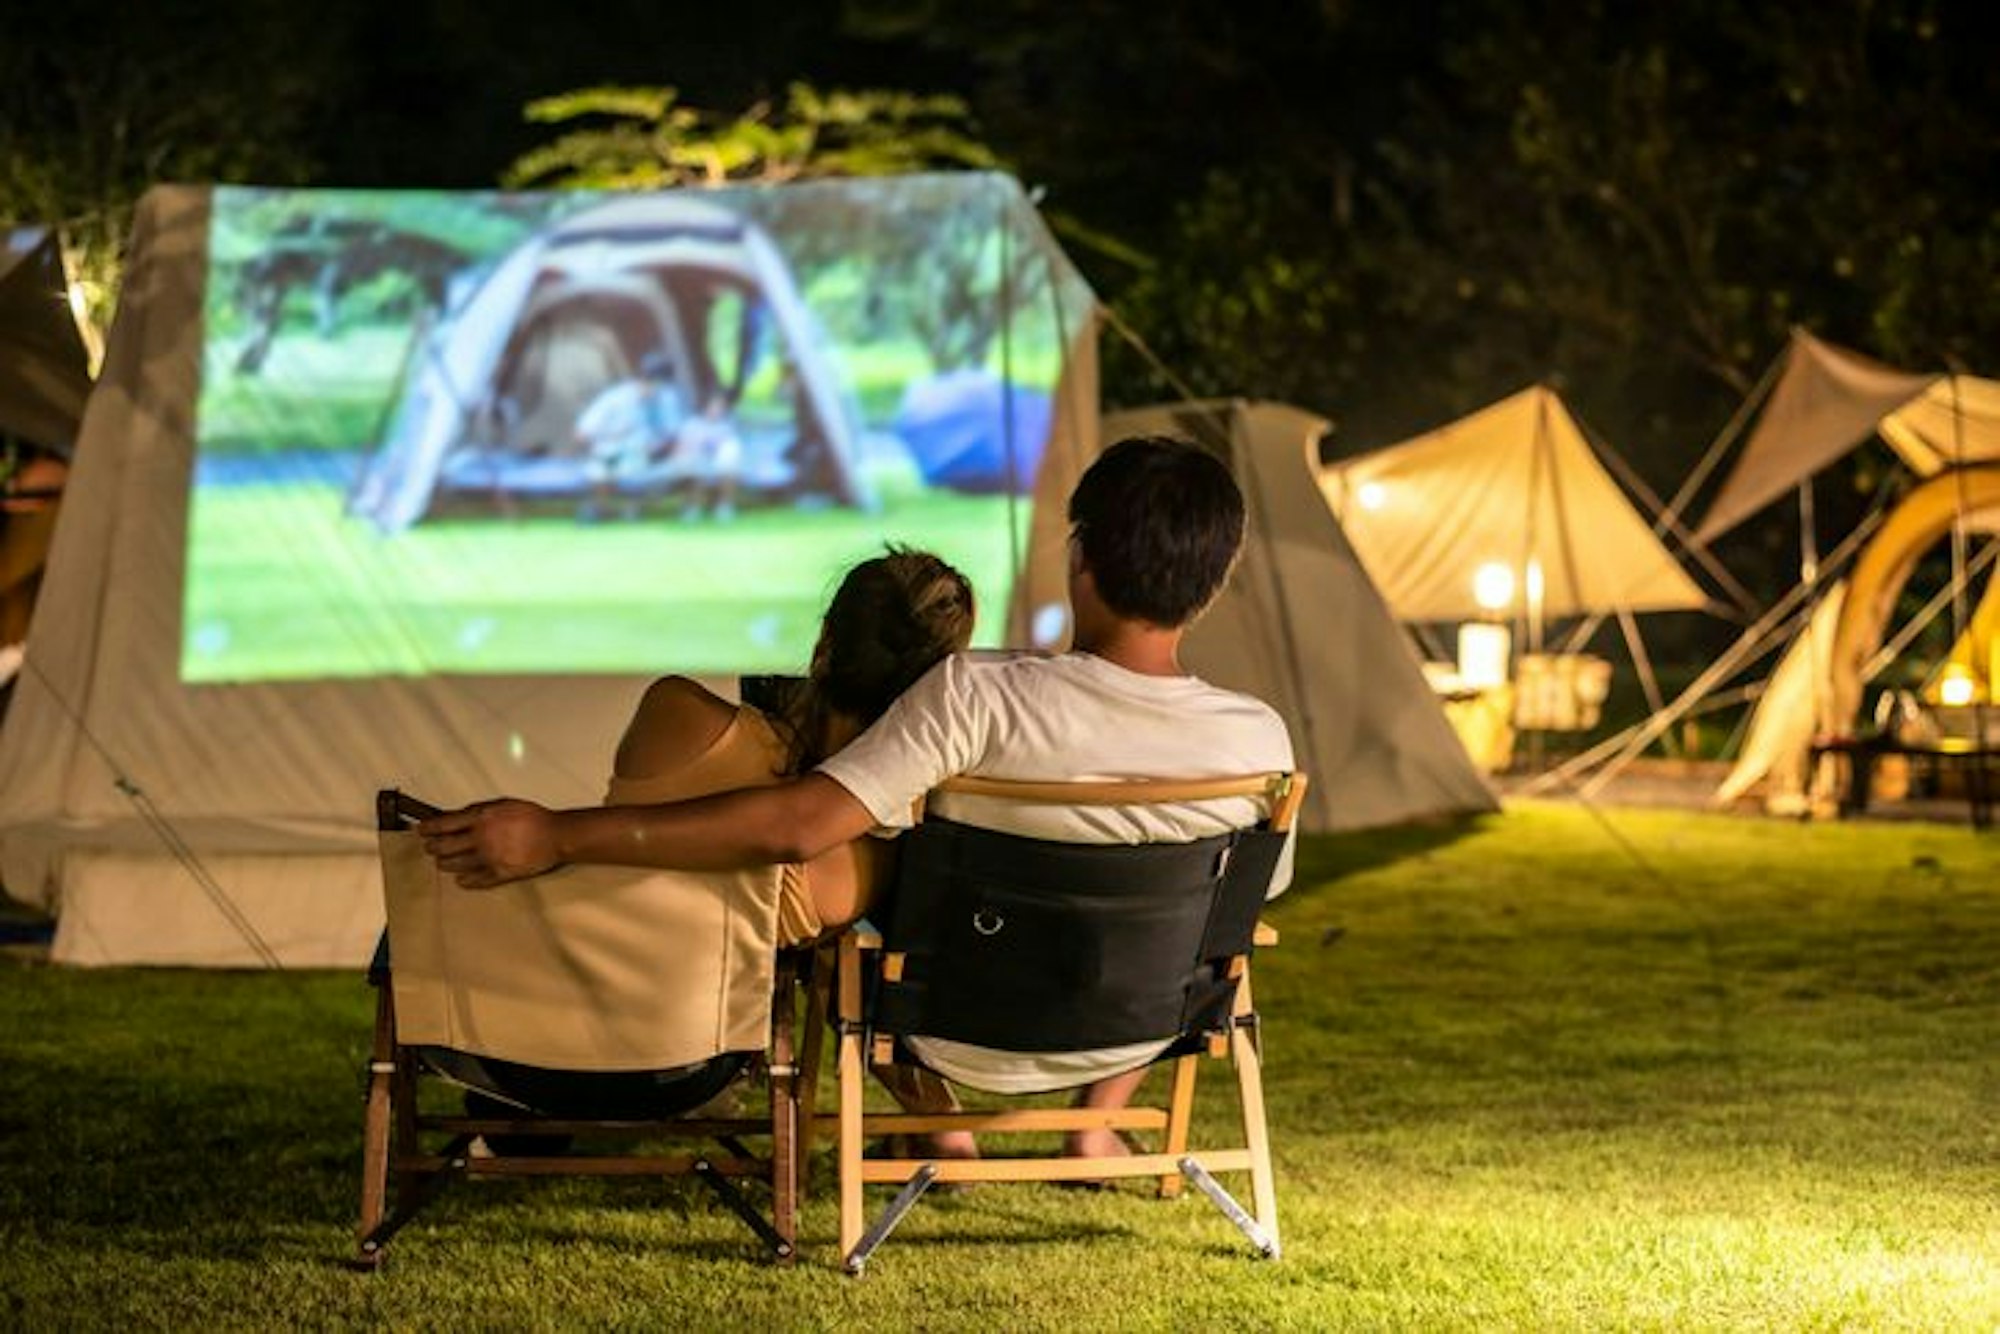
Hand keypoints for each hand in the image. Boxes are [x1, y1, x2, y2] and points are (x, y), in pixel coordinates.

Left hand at [418, 799, 560, 887]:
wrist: (555, 835)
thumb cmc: (532, 815)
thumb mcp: (503, 804)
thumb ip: (479, 811)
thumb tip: (457, 817)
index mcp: (481, 818)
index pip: (444, 824)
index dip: (429, 828)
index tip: (421, 831)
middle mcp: (480, 839)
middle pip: (445, 846)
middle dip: (433, 848)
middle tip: (429, 848)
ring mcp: (489, 858)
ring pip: (456, 865)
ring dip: (445, 864)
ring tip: (441, 864)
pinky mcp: (500, 873)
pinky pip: (477, 880)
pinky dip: (465, 881)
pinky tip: (460, 881)